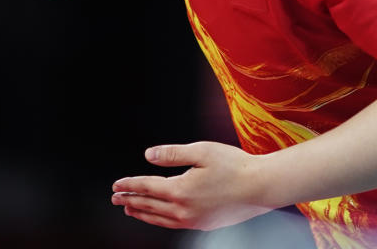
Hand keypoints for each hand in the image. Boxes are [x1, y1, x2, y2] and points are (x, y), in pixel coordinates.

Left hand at [111, 142, 272, 230]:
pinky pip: (172, 224)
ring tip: (130, 208)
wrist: (261, 187)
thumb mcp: (201, 151)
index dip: (129, 185)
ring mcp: (193, 220)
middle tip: (115, 198)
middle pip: (149, 205)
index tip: (116, 185)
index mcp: (180, 190)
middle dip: (130, 200)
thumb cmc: (234, 165)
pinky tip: (158, 215)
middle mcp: (183, 209)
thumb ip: (172, 154)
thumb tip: (148, 155)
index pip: (146, 187)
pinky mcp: (203, 224)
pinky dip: (159, 220)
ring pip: (159, 219)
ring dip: (142, 212)